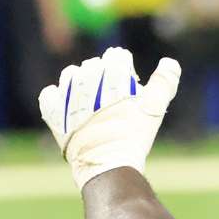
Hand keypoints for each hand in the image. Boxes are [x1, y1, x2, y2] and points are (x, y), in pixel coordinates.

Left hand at [38, 47, 181, 190]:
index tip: (129, 79)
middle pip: (94, 65)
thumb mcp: (155, 108)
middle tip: (113, 93)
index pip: (116, 55)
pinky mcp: (53, 111)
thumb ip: (164, 81)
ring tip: (91, 98)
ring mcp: (67, 94)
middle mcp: (87, 78)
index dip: (124, 66)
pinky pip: (49, 94)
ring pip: (70, 74)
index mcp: (113, 72)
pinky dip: (57, 96)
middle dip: (104, 75)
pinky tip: (69, 104)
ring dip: (80, 81)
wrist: (107, 162)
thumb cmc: (134, 135)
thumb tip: (169, 62)